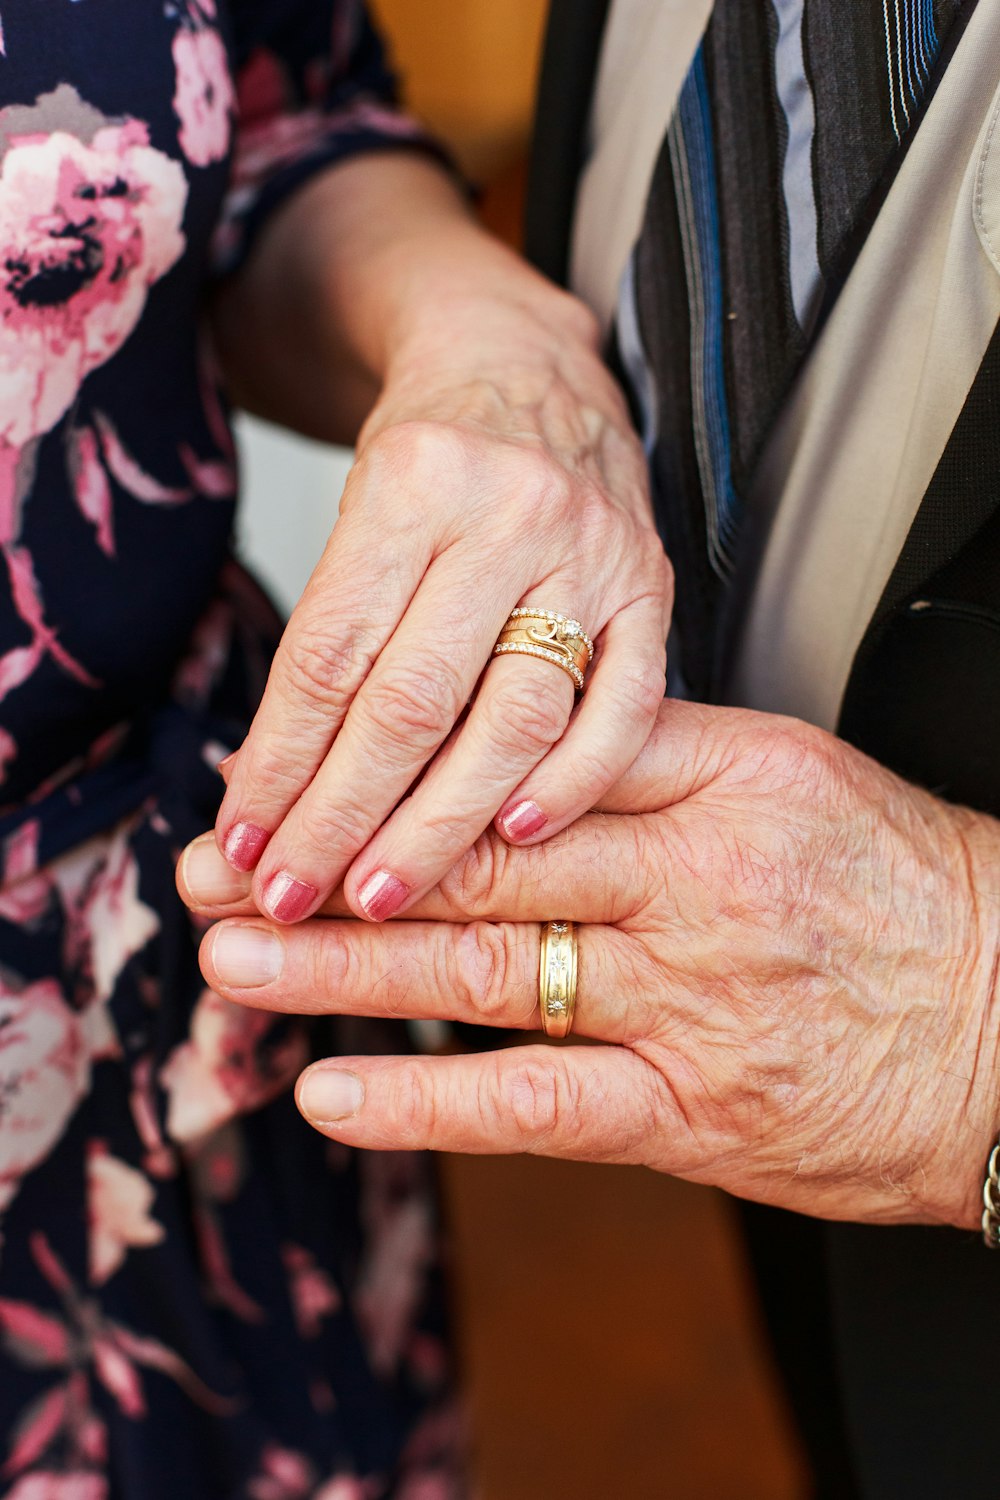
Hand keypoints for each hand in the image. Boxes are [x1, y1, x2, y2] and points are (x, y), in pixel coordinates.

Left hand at [182, 701, 999, 1229]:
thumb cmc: (903, 892)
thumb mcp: (793, 777)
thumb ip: (654, 758)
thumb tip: (524, 744)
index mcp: (716, 775)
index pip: (522, 750)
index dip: (397, 760)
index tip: (306, 766)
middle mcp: (689, 879)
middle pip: (477, 853)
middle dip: (336, 855)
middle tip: (222, 856)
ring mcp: (685, 997)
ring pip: (487, 970)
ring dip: (344, 965)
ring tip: (234, 953)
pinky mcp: (689, 1111)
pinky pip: (539, 1104)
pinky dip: (428, 1102)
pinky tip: (330, 1093)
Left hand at [215, 262, 670, 925]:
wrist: (531, 373)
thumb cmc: (432, 461)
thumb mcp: (358, 517)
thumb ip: (329, 646)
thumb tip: (265, 795)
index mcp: (415, 481)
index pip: (331, 654)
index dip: (280, 763)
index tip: (242, 844)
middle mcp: (511, 510)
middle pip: (416, 700)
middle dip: (344, 816)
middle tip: (292, 894)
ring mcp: (595, 552)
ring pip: (516, 719)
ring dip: (441, 824)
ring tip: (380, 894)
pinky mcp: (653, 591)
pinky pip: (622, 710)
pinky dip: (570, 783)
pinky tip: (515, 837)